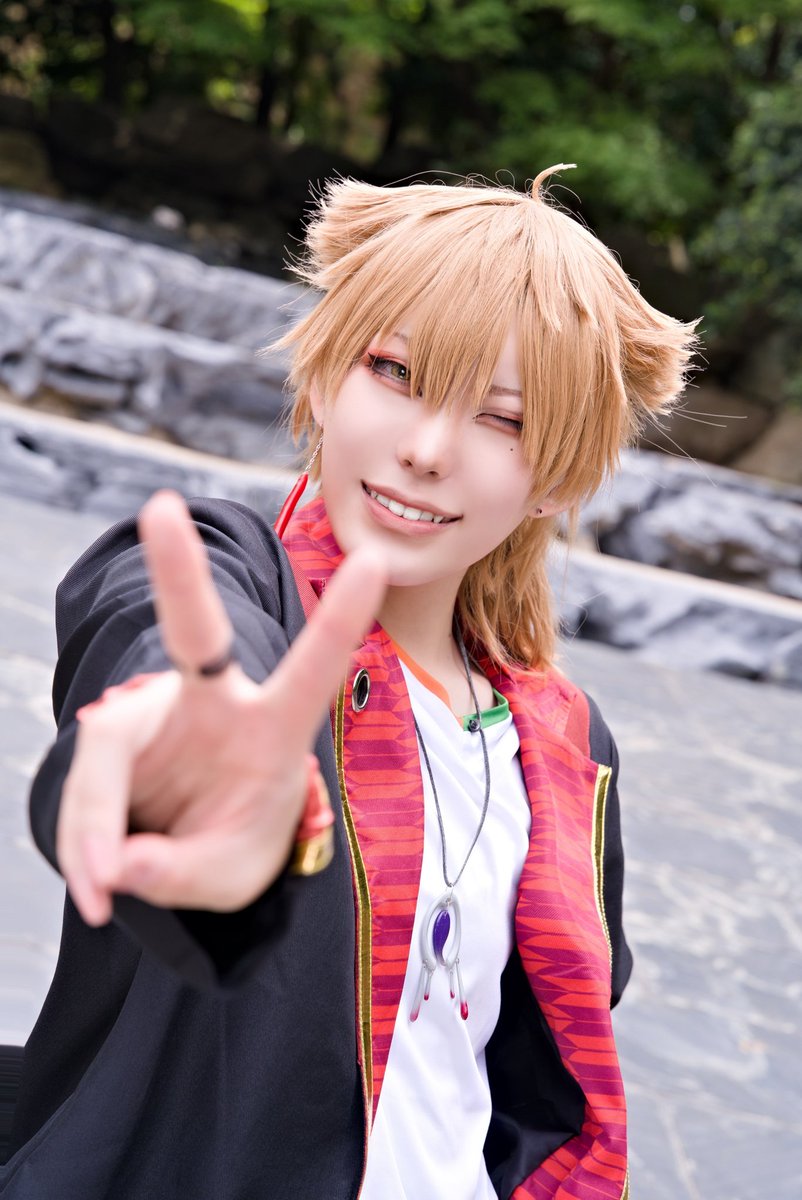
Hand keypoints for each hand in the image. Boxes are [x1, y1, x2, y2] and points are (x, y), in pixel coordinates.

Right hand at [56, 490, 385, 925]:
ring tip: (103, 893)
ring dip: (95, 830)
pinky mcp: (109, 736)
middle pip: (194, 633)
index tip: (374, 562)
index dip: (339, 621)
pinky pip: (82, 789)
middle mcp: (214, 704)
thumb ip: (180, 873)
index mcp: (273, 728)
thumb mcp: (226, 877)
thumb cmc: (230, 842)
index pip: (312, 670)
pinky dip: (81, 846)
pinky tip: (96, 887)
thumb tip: (118, 864)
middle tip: (159, 509)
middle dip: (177, 571)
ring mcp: (155, 712)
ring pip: (105, 756)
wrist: (185, 844)